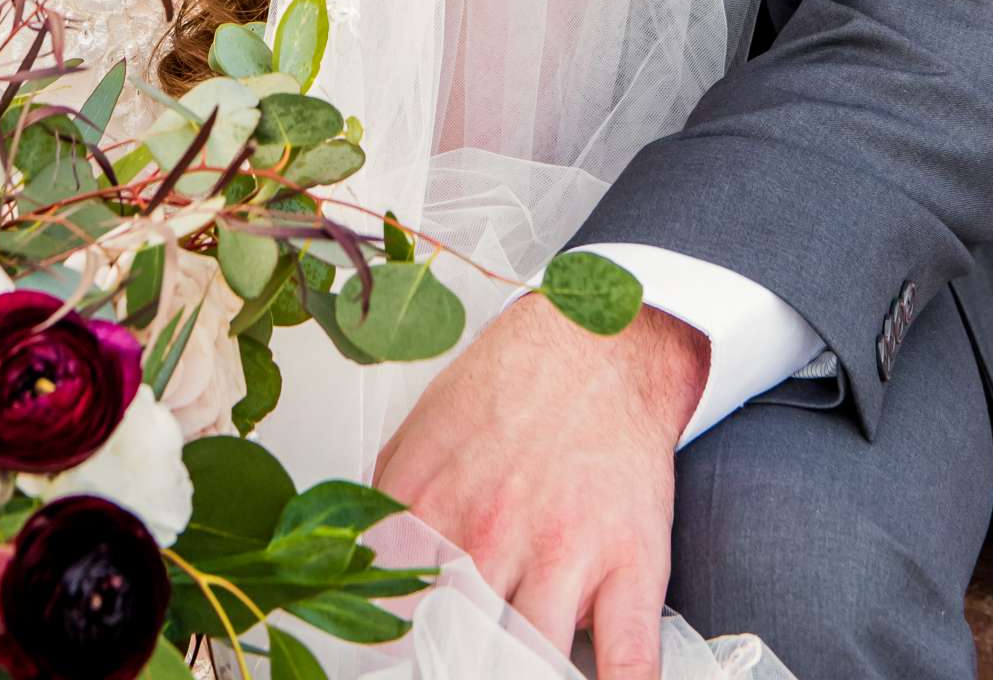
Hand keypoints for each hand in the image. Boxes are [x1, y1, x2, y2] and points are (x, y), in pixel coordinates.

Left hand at [374, 292, 709, 679]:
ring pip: (528, 664)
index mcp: (428, 506)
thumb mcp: (422, 433)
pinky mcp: (630, 566)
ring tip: (518, 667)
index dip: (390, 653)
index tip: (401, 661)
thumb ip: (389, 507)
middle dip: (453, 667)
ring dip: (523, 672)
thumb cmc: (515, 390)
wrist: (599, 345)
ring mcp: (560, 553)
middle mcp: (488, 534)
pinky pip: (628, 659)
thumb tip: (361, 570)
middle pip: (454, 650)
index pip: (387, 613)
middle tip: (455, 664)